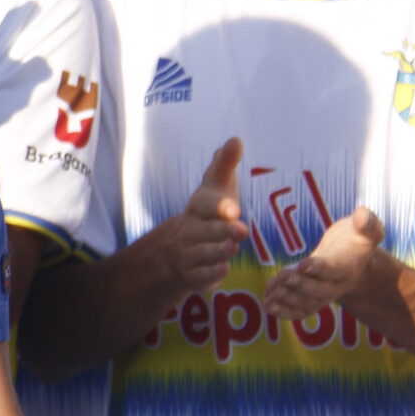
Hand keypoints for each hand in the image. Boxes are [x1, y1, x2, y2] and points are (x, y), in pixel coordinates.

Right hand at [134, 135, 248, 305]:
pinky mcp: (193, 275)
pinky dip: (211, 274)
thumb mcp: (213, 190)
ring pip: (205, 253)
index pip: (205, 205)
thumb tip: (235, 139)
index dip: (218, 207)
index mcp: (199, 208)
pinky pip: (201, 276)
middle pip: (207, 230)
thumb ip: (224, 166)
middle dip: (223, 230)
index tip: (233, 208)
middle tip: (241, 229)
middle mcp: (193, 230)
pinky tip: (223, 270)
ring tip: (232, 247)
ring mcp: (191, 253)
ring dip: (219, 251)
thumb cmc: (206, 216)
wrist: (174, 251)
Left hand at [264, 206, 386, 319]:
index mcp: (350, 267)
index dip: (319, 268)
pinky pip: (300, 312)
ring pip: (307, 303)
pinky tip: (268, 305)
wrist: (353, 260)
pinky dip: (284, 311)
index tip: (303, 263)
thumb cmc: (355, 240)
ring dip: (288, 299)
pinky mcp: (312, 301)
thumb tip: (363, 214)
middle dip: (300, 285)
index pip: (334, 270)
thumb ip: (367, 224)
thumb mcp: (365, 229)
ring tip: (271, 292)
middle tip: (283, 276)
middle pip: (320, 290)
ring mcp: (324, 296)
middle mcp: (337, 286)